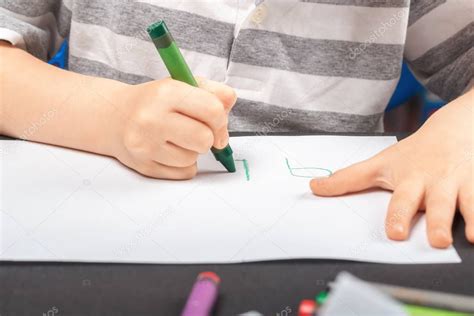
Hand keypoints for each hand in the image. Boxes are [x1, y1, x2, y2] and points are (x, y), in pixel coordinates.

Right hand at [112, 77, 235, 179]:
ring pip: (193, 159)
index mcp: (165, 93)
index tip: (217, 123)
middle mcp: (151, 119)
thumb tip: (229, 104)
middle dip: (208, 138)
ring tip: (178, 138)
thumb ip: (212, 91)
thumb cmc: (155, 102)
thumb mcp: (182, 85)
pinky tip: (170, 151)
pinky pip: (184, 173)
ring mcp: (145, 145)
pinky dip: (184, 164)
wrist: (114, 116)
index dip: (221, 119)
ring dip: (193, 151)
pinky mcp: (144, 166)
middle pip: (205, 140)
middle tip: (199, 131)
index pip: (212, 110)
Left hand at [310, 90, 472, 247]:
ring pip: (468, 201)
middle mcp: (435, 183)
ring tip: (469, 237)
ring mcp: (462, 183)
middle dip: (436, 221)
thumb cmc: (414, 152)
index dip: (397, 216)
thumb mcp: (380, 163)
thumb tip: (313, 187)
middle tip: (436, 240)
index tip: (396, 233)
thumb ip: (347, 179)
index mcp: (410, 180)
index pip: (401, 200)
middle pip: (436, 203)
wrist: (455, 126)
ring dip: (470, 218)